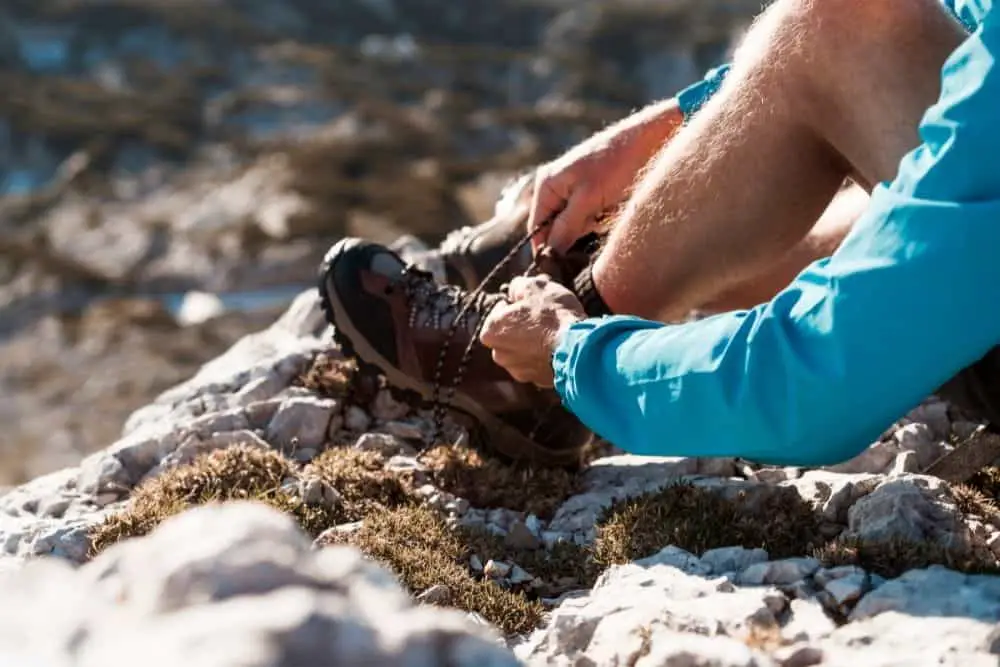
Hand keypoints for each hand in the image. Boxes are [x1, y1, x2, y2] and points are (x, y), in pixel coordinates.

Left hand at [480, 275, 585, 387]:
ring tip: (554, 331)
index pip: (498, 311)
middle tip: (544, 315)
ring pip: (523, 351)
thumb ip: (518, 286)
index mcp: (491, 331)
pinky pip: (538, 364)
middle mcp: (499, 354)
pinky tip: (559, 346)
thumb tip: (515, 288)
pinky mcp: (537, 381)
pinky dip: (545, 356)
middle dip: (523, 325)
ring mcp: (518, 370)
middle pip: (509, 334)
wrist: (578, 348)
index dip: (516, 303)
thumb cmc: (554, 315)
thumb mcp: (535, 286)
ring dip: (534, 342)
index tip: (531, 301)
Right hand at [527, 101, 683, 253]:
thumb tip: (549, 254)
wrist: (652, 138)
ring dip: (593, 225)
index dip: (548, 250)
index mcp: (547, 185)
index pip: (537, 229)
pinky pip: (592, 216)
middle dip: (576, 234)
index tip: (562, 269)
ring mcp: (576, 189)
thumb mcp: (589, 200)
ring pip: (577, 225)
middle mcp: (557, 186)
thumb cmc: (618, 164)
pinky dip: (603, 218)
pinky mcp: (595, 191)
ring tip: (609, 210)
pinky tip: (616, 206)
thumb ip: (566, 227)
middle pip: (557, 228)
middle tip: (597, 225)